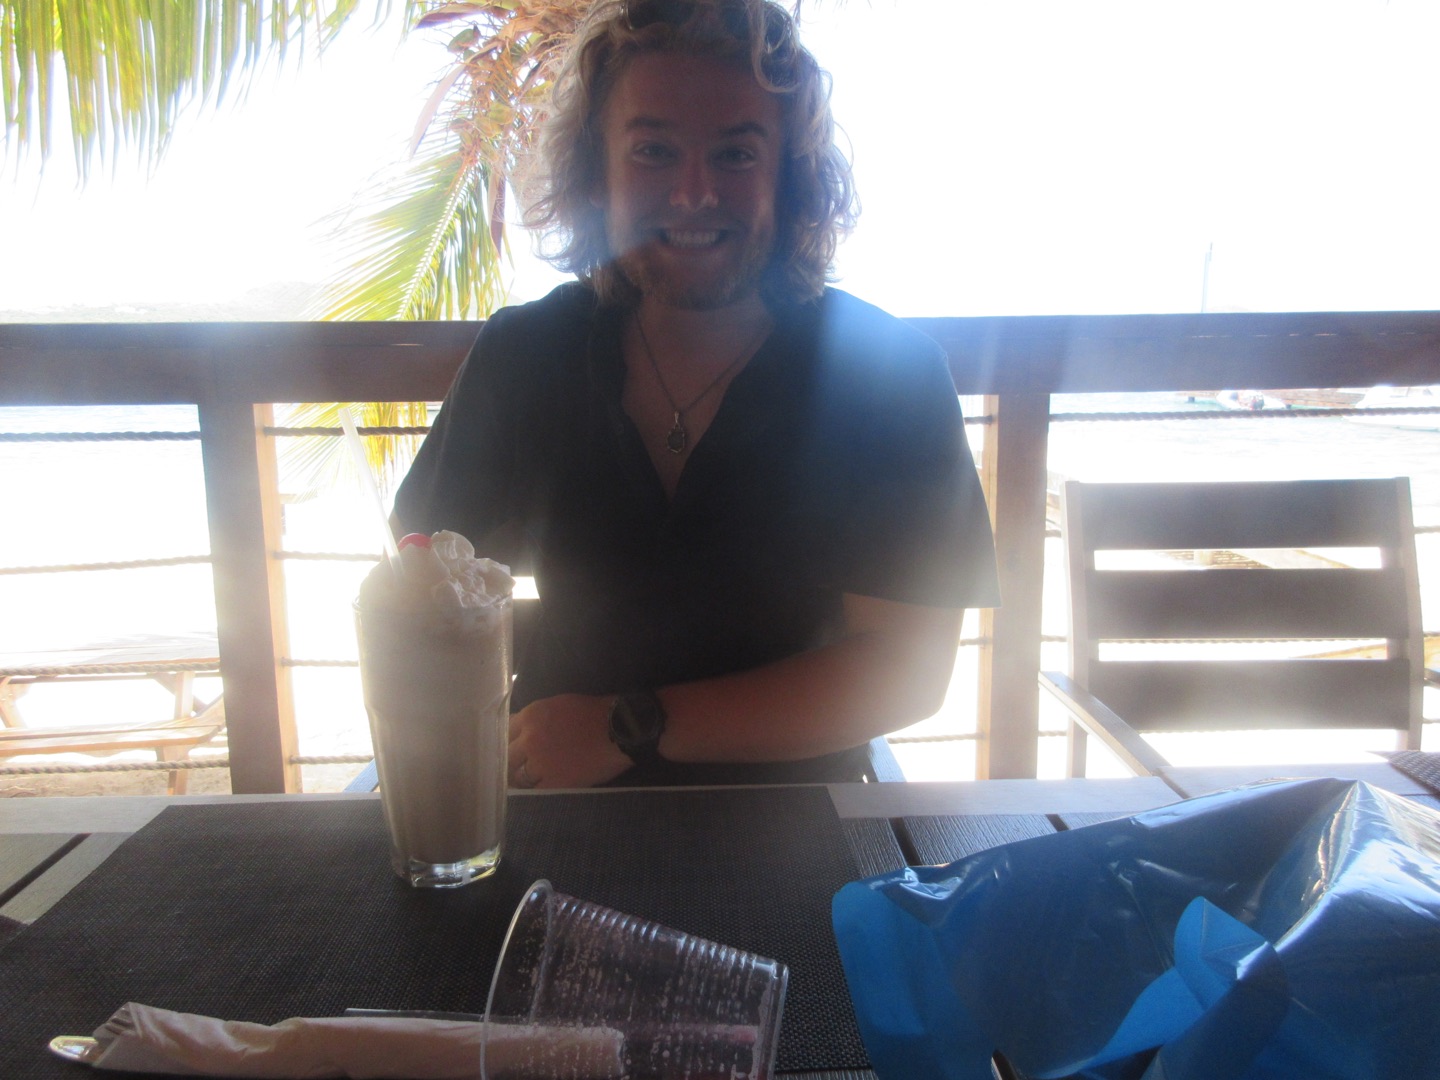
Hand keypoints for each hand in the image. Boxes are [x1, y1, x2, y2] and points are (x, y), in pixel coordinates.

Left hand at [507, 693, 631, 788]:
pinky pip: (535, 791)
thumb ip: (537, 718)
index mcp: (531, 716)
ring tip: (529, 783)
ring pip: (518, 777)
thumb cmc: (594, 713)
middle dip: (512, 763)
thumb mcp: (559, 705)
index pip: (505, 732)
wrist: (619, 729)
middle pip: (508, 756)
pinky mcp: (554, 782)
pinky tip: (542, 790)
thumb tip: (524, 730)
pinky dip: (536, 791)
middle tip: (515, 770)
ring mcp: (539, 763)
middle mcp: (529, 739)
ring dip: (523, 780)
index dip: (508, 743)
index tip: (510, 750)